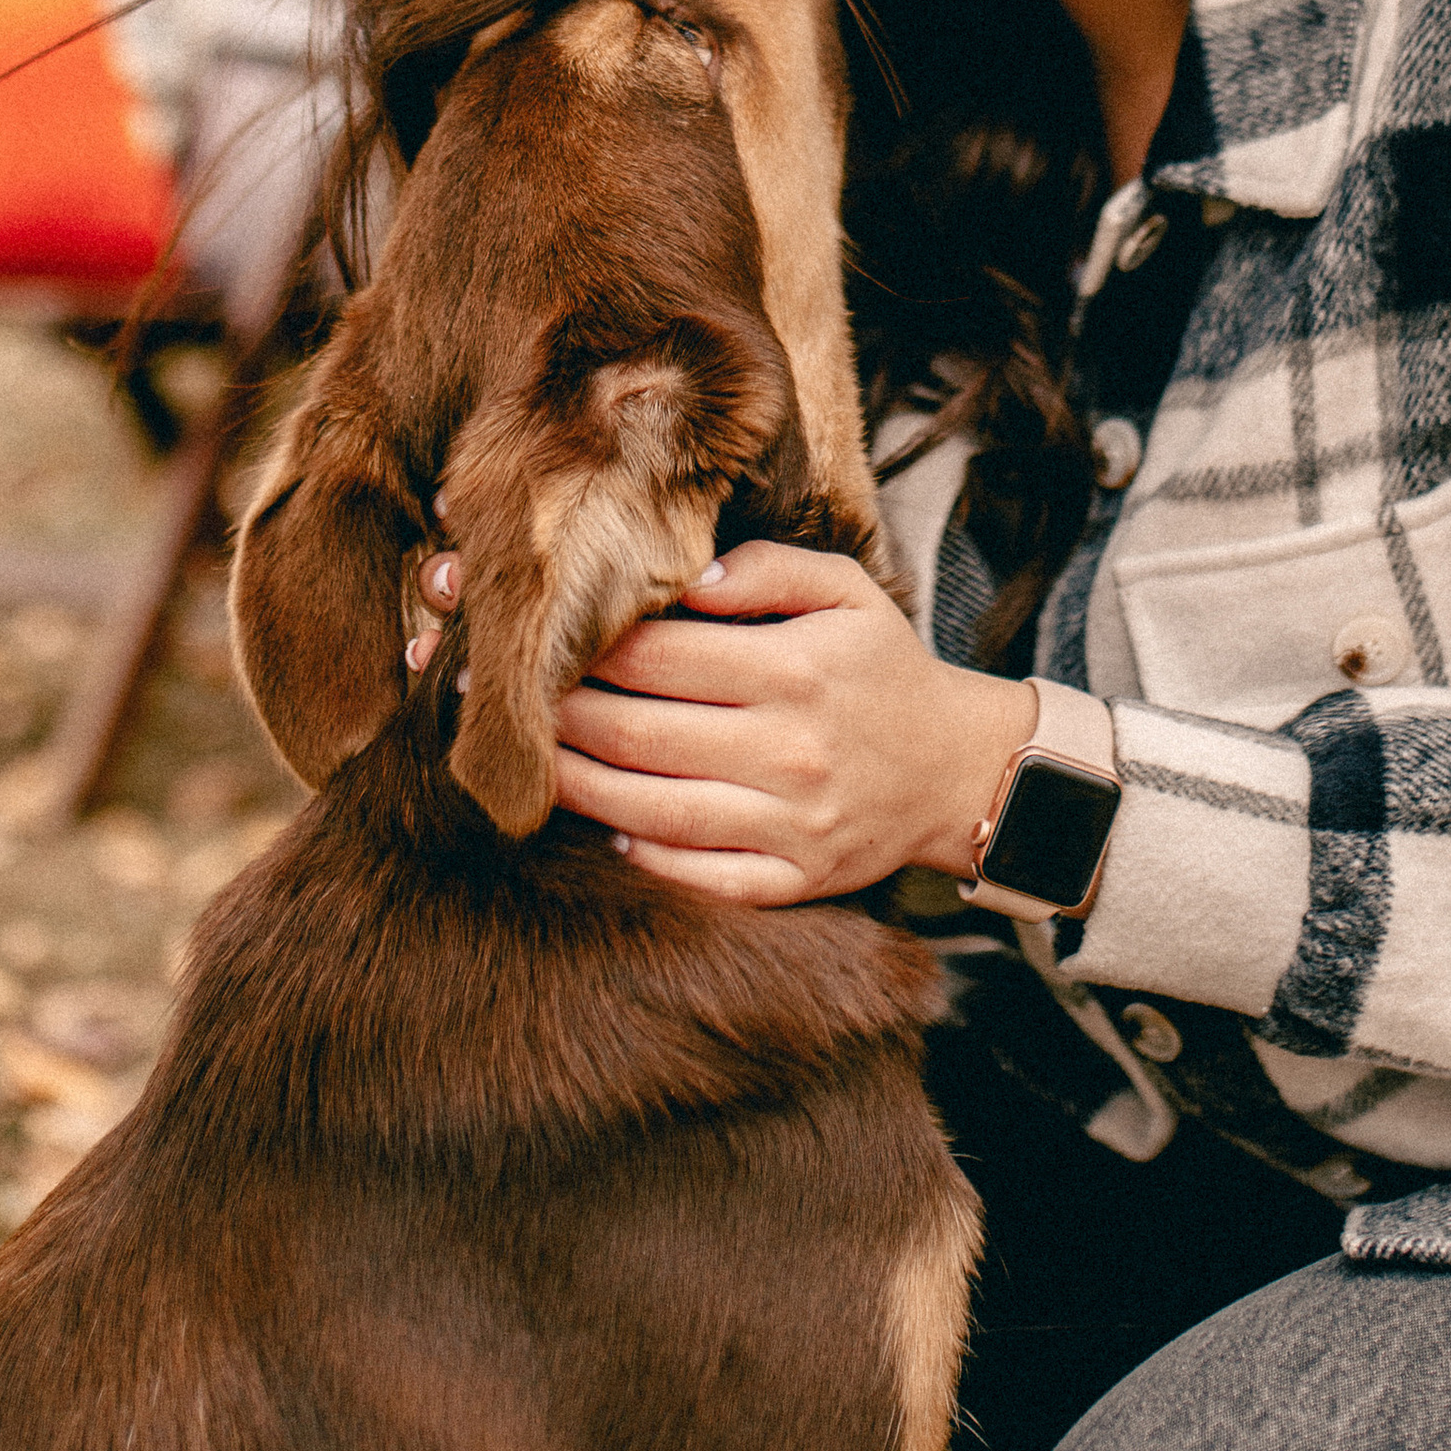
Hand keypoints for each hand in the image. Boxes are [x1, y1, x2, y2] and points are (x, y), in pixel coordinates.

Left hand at [405, 543, 1035, 904]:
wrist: (958, 769)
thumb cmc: (882, 668)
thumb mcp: (845, 591)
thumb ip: (766, 568)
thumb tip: (682, 571)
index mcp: (795, 669)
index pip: (658, 654)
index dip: (581, 646)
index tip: (524, 635)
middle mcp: (791, 749)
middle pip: (637, 733)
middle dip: (555, 715)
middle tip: (493, 699)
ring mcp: (791, 824)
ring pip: (650, 810)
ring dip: (572, 786)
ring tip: (520, 762)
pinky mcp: (795, 882)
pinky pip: (698, 877)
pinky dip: (641, 857)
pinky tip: (599, 828)